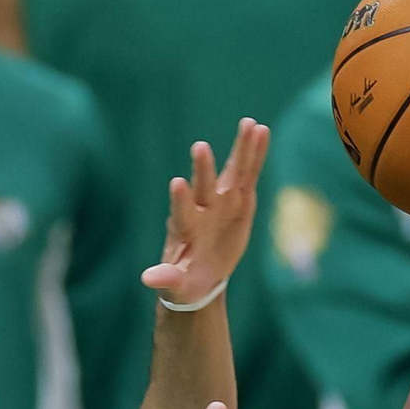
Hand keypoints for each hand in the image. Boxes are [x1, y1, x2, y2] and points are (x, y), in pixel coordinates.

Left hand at [142, 118, 269, 308]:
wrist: (201, 273)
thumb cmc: (185, 281)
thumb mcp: (176, 285)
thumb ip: (166, 279)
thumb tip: (148, 279)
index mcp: (186, 229)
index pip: (182, 213)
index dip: (180, 200)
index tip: (177, 183)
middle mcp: (202, 209)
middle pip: (204, 187)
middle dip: (203, 169)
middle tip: (199, 147)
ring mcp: (221, 201)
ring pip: (231, 173)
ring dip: (239, 150)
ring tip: (248, 124)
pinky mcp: (239, 199)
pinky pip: (249, 174)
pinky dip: (255, 154)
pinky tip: (261, 130)